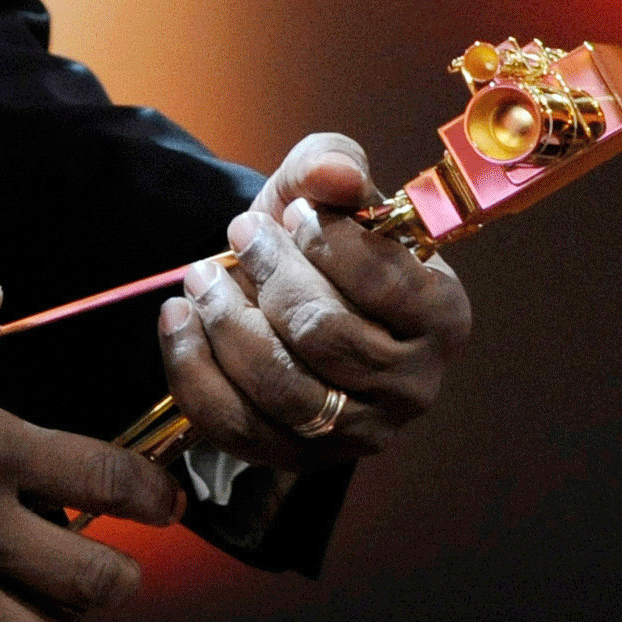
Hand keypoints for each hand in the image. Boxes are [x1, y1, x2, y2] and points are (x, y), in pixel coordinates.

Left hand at [158, 130, 473, 470]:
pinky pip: (237, 426)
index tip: (289, 214)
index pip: (383, 282)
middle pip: (327, 336)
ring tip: (201, 276)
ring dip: (227, 323)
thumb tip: (339, 175)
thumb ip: (332, 162)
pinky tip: (179, 319)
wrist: (279, 291)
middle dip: (270, 277)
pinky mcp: (302, 459)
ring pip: (283, 388)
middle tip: (240, 235)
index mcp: (442, 315)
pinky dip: (194, 369)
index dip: (324, 241)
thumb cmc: (314, 240)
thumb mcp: (322, 187)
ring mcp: (360, 432)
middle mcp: (414, 386)